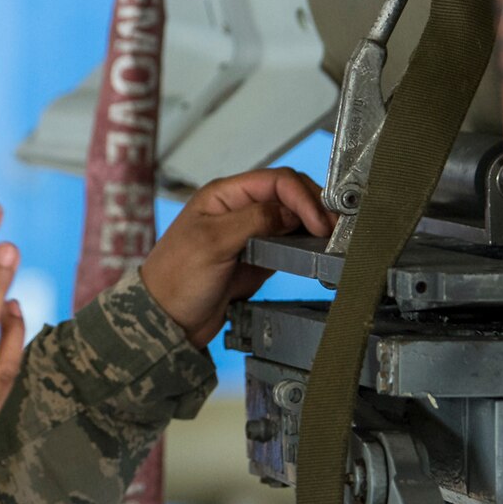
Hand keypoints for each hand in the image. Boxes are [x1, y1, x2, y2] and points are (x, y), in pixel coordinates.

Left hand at [138, 168, 333, 348]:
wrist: (167, 322)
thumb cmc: (174, 280)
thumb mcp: (212, 244)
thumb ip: (254, 221)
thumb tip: (291, 210)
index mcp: (223, 196)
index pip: (275, 181)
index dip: (302, 197)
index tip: (318, 220)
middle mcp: (238, 210)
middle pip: (288, 195)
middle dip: (314, 206)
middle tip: (334, 227)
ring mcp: (249, 234)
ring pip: (292, 218)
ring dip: (313, 224)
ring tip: (332, 237)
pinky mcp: (257, 257)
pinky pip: (288, 243)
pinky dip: (306, 244)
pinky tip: (316, 250)